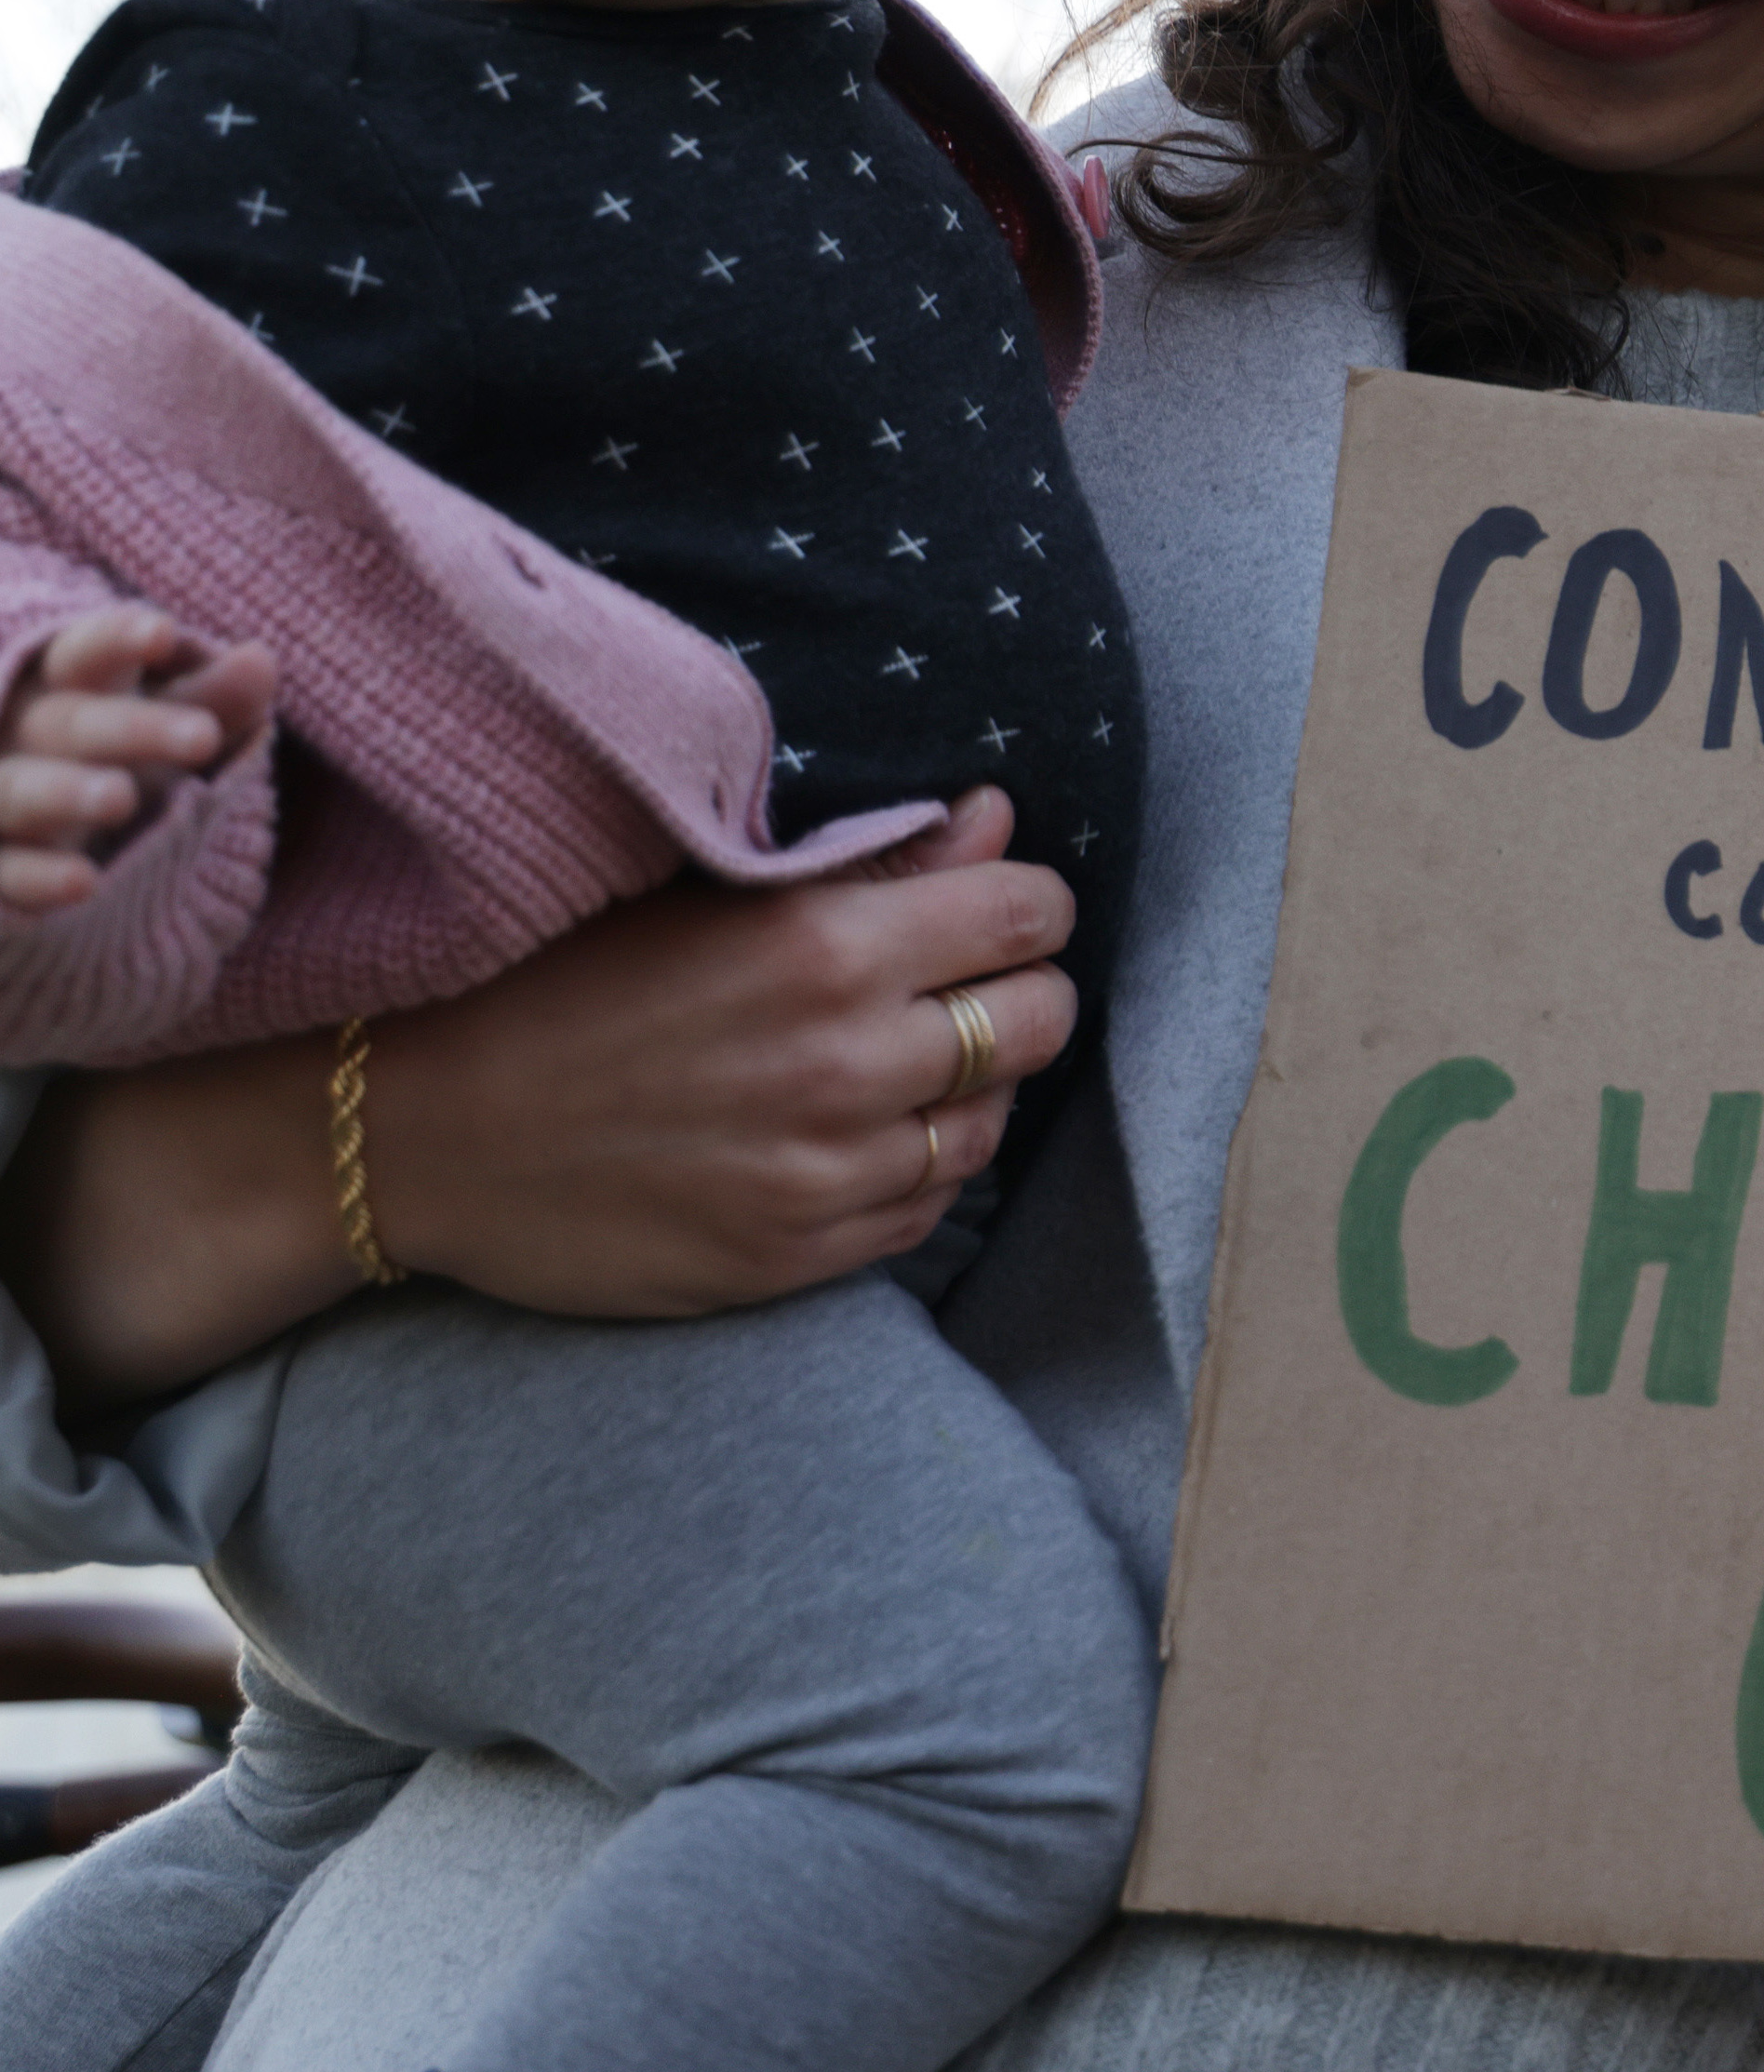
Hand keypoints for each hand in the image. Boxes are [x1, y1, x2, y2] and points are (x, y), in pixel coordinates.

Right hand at [0, 605, 275, 910]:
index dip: (117, 639)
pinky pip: (2, 871)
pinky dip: (37, 876)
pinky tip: (83, 882)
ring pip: (16, 790)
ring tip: (120, 798)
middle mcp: (18, 737)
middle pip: (69, 723)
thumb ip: (213, 699)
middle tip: (203, 737)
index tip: (164, 632)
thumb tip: (261, 658)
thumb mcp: (166, 726)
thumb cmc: (115, 757)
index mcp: (62, 688)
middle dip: (131, 728)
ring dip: (62, 793)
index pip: (85, 653)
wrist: (40, 832)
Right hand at [4, 792, 1078, 1408]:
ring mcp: (825, 1171)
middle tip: (959, 988)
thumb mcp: (701, 892)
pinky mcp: (796, 1255)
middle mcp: (845, 1061)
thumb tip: (995, 816)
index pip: (1028, 913)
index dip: (1023, 904)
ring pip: (990, 1124)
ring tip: (901, 1063)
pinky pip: (926, 1207)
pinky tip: (857, 1136)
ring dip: (968, 1089)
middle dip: (1018, 993)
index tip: (990, 909)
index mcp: (823, 946)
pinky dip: (916, 1168)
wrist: (415, 1133)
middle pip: (1041, 1020)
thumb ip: (871, 862)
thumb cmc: (552, 983)